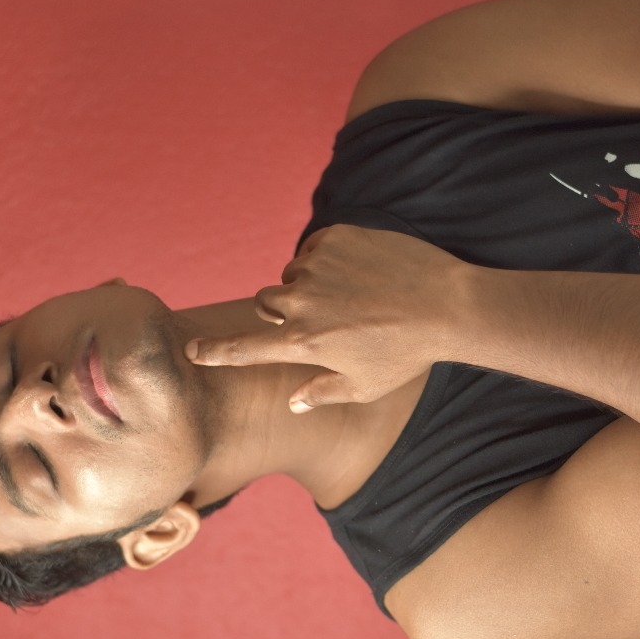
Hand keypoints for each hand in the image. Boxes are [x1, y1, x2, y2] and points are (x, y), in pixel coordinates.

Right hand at [186, 225, 467, 411]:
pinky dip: (329, 259)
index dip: (215, 351)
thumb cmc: (406, 354)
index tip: (191, 351)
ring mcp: (317, 266)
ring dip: (310, 283)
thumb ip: (322, 392)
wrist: (448, 305)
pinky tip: (363, 273)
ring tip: (355, 295)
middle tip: (326, 318)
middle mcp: (301, 302)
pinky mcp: (336, 237)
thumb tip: (293, 401)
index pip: (244, 348)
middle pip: (268, 302)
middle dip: (285, 310)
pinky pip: (314, 248)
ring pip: (293, 274)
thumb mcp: (365, 387)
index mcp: (302, 343)